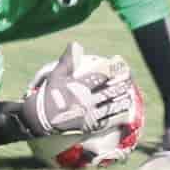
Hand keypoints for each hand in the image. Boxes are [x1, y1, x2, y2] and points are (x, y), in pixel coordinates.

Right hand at [22, 42, 137, 138]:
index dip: (112, 68)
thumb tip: (76, 44)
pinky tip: (125, 109)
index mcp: (78, 87)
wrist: (41, 119)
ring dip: (122, 98)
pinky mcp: (90, 126)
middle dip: (121, 83)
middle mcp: (85, 101)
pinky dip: (119, 114)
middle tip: (129, 77)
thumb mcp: (55, 75)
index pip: (100, 76)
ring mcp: (89, 115)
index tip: (118, 62)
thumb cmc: (49, 95)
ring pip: (111, 106)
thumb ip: (68, 61)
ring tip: (129, 91)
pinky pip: (108, 120)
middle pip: (109, 91)